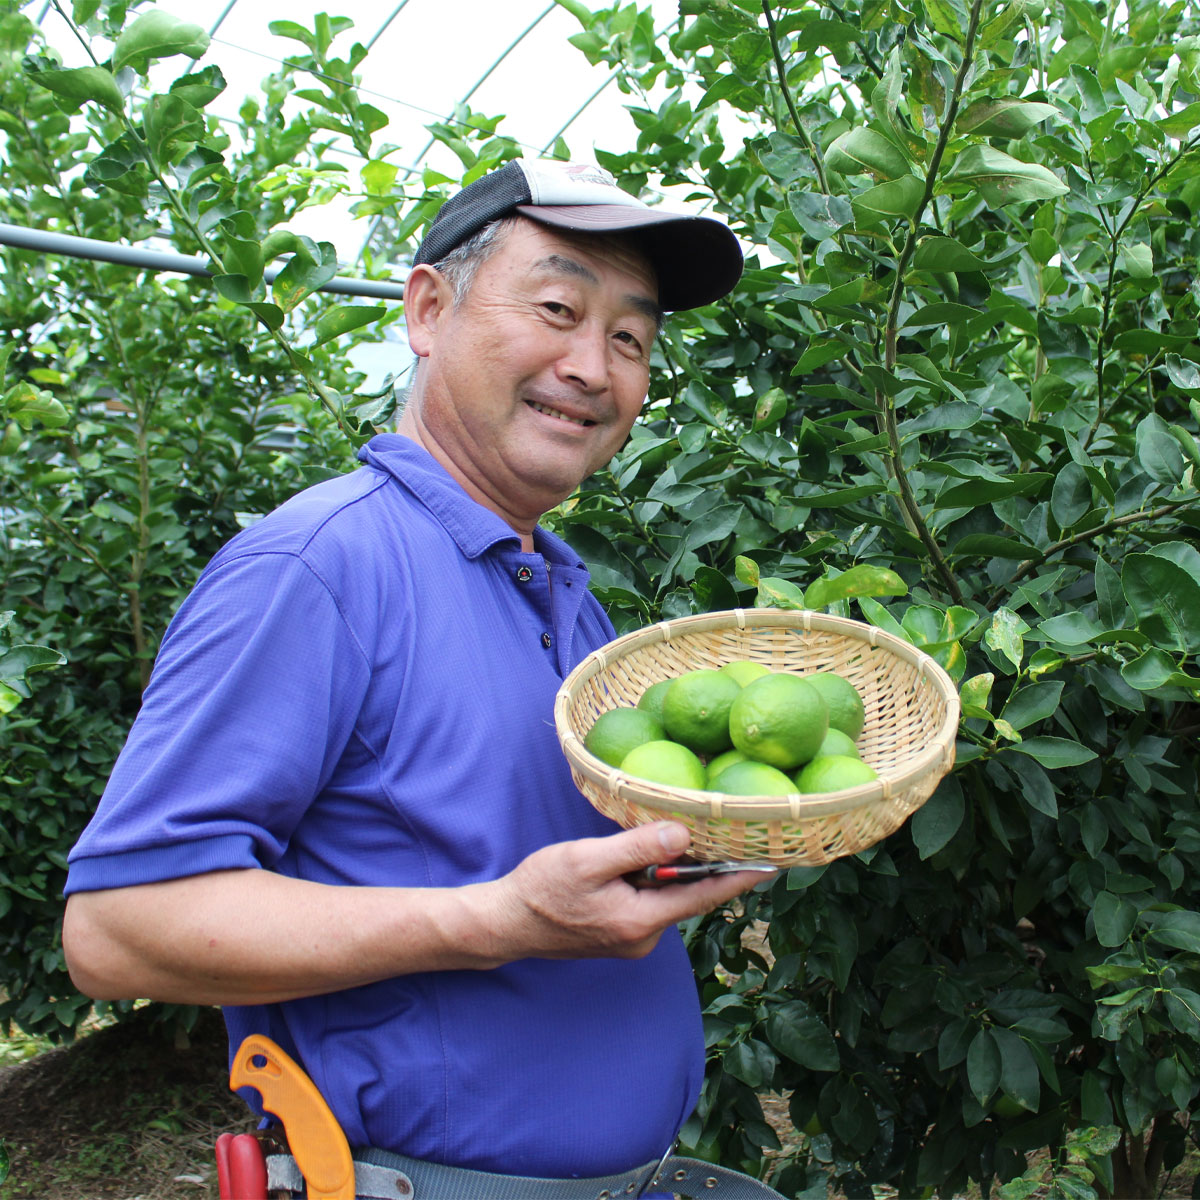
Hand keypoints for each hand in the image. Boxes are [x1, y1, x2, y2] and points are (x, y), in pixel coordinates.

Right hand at [486, 821, 767, 960]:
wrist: (506, 923)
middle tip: (733, 832)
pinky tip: (643, 858)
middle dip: (707, 865)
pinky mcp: (620, 932)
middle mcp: (644, 936)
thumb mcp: (587, 860)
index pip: (703, 896)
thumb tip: (683, 834)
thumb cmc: (542, 890)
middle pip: (688, 895)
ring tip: (680, 835)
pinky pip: (649, 901)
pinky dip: (653, 879)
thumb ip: (637, 849)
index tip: (773, 865)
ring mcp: (632, 938)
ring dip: (673, 870)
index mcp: (641, 921)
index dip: (739, 878)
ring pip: (667, 897)